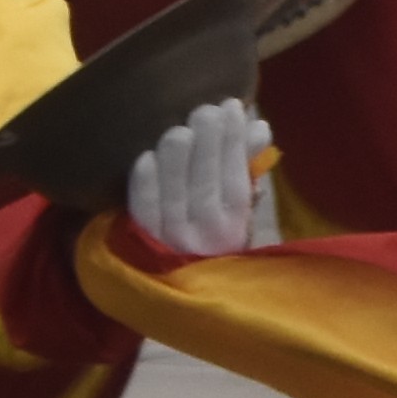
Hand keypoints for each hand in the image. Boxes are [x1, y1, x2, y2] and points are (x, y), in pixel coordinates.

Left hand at [119, 95, 272, 261]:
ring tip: (180, 130)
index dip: (234, 142)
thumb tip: (259, 127)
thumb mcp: (236, 211)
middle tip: (207, 110)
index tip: (233, 107)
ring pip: (175, 195)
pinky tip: (146, 157)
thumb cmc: (212, 243)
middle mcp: (204, 236)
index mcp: (234, 228)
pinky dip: (144, 183)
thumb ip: (246, 168)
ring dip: (177, 158)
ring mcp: (169, 240)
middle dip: (208, 143)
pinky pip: (142, 211)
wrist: (176, 290)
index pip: (237, 179)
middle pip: (206, 184)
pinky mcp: (138, 241)